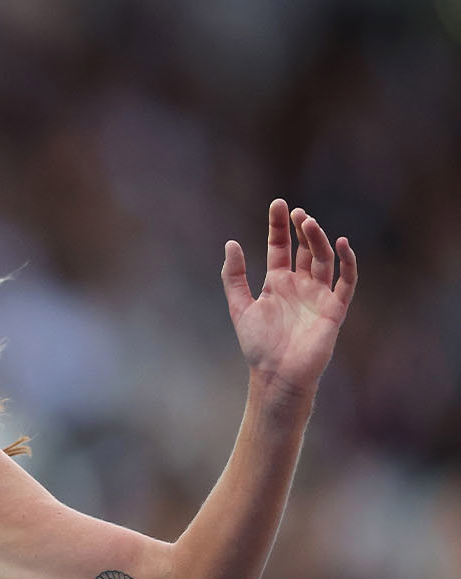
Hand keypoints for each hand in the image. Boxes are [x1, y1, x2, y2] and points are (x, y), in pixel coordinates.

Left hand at [221, 199, 357, 399]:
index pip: (281, 247)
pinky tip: (343, 244)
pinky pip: (346, 282)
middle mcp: (300, 285)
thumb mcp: (239, 306)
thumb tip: (230, 243)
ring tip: (308, 223)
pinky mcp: (334, 309)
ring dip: (318, 240)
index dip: (279, 227)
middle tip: (296, 212)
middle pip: (304, 249)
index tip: (278, 204)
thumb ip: (234, 277)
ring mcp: (318, 295)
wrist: (276, 374)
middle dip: (301, 229)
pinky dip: (348, 263)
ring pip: (323, 259)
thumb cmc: (257, 345)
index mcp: (277, 283)